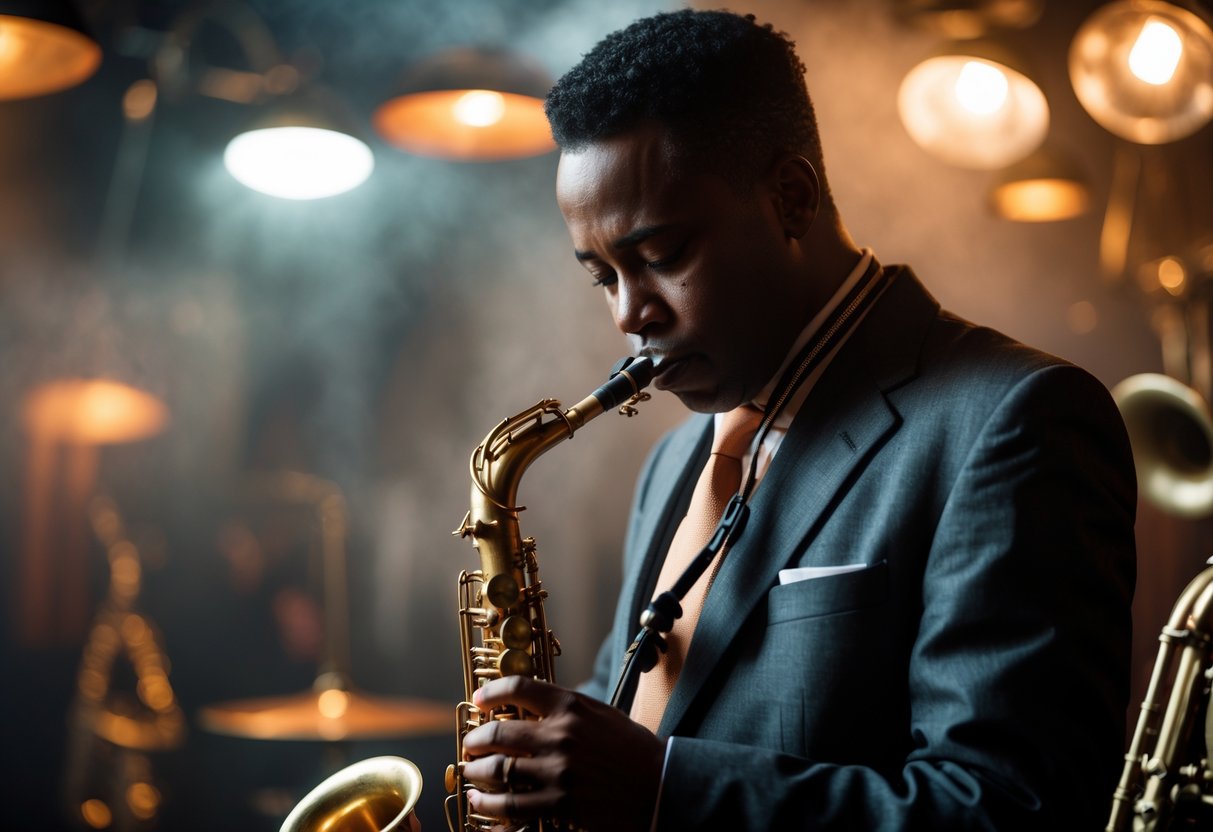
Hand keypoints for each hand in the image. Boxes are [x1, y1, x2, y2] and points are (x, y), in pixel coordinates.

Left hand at [461, 676, 663, 830]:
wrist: (661, 787)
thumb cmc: (634, 751)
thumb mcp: (603, 715)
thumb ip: (569, 710)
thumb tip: (532, 711)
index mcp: (573, 706)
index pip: (520, 688)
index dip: (492, 692)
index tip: (480, 699)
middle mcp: (561, 735)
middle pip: (500, 733)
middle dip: (476, 740)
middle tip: (470, 745)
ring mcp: (559, 771)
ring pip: (499, 771)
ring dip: (477, 773)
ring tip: (471, 774)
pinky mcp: (560, 804)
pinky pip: (512, 806)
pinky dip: (490, 804)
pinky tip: (482, 802)